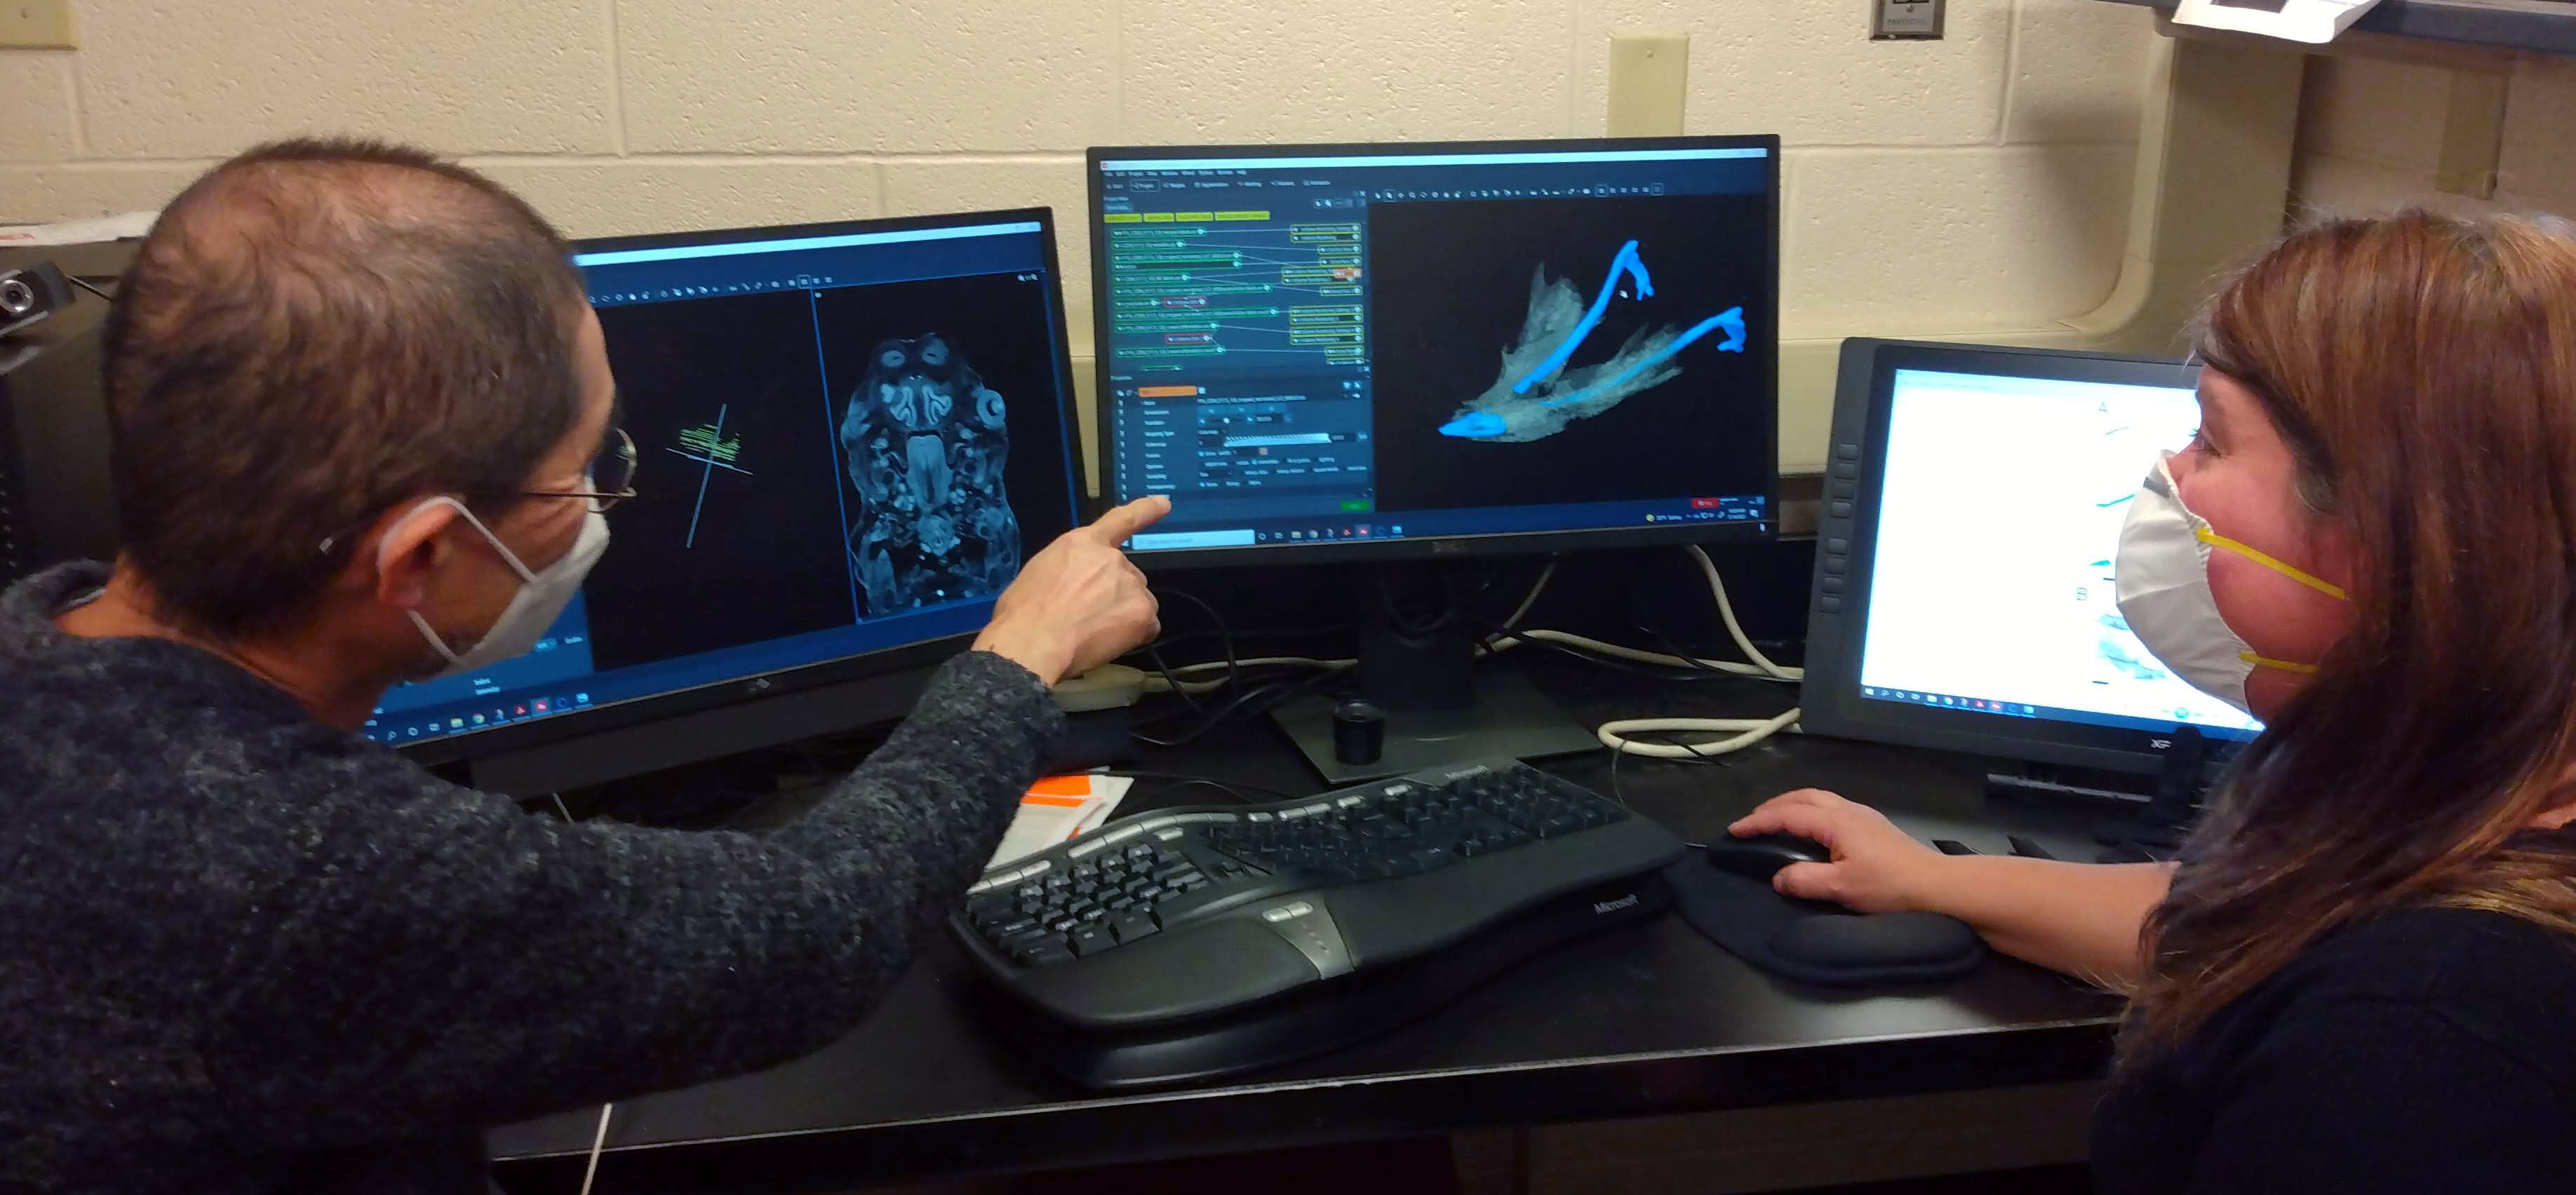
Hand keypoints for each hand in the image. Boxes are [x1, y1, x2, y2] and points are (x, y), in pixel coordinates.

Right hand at [973, 496, 1169, 684]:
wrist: (1032, 641)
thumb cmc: (1023, 613)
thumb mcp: (1039, 574)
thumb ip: (1068, 572)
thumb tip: (1073, 589)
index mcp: (1081, 543)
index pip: (1120, 520)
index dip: (1145, 510)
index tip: (1164, 503)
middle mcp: (1111, 558)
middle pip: (1126, 576)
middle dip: (1113, 595)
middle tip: (1086, 617)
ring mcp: (1130, 583)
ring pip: (1137, 601)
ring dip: (1123, 615)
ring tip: (1092, 632)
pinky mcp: (1142, 611)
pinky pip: (1147, 626)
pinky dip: (1134, 636)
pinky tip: (1108, 642)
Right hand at [1727, 789, 1946, 913]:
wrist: (1938, 887)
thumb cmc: (1889, 887)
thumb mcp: (1841, 888)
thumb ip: (1804, 880)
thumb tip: (1778, 877)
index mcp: (1836, 821)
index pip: (1787, 815)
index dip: (1758, 822)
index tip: (1733, 830)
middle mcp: (1848, 810)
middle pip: (1803, 796)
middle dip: (1773, 805)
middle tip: (1752, 822)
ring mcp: (1863, 815)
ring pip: (1819, 799)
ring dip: (1793, 806)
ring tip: (1776, 822)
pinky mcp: (1874, 826)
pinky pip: (1832, 808)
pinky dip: (1810, 812)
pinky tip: (1811, 831)